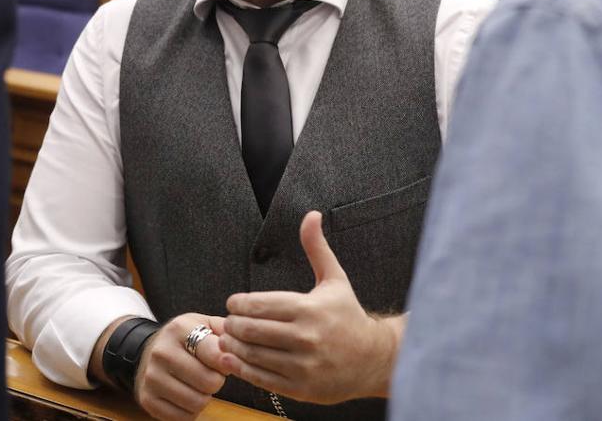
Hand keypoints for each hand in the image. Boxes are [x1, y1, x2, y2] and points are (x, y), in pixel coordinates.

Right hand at [133, 313, 228, 420]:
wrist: (149, 352)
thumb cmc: (186, 340)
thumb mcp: (203, 324)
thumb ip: (225, 330)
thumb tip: (239, 347)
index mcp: (179, 329)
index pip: (216, 354)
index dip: (227, 362)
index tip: (224, 361)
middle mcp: (161, 352)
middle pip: (209, 382)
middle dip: (216, 381)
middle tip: (210, 374)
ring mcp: (152, 377)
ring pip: (197, 403)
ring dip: (204, 397)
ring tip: (197, 385)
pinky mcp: (148, 399)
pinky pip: (183, 418)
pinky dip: (190, 411)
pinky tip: (186, 395)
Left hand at [216, 210, 404, 403]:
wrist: (373, 359)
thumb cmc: (348, 315)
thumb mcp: (334, 279)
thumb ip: (317, 248)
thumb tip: (311, 214)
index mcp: (310, 309)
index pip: (260, 305)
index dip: (239, 304)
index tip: (233, 303)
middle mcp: (306, 338)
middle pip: (252, 330)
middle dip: (233, 324)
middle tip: (228, 321)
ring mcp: (303, 365)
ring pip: (254, 354)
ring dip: (234, 346)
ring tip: (228, 338)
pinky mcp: (301, 388)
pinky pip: (262, 378)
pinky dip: (242, 369)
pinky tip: (234, 359)